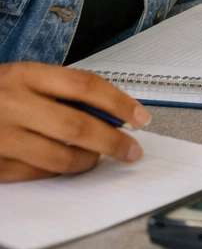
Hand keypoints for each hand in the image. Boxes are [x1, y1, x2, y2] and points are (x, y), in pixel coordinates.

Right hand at [0, 63, 148, 181]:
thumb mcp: (23, 79)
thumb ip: (61, 92)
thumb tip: (111, 114)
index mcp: (24, 75)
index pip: (84, 85)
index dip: (119, 102)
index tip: (141, 117)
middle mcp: (10, 103)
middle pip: (76, 126)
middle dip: (112, 141)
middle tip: (132, 150)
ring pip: (58, 157)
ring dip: (87, 161)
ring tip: (99, 159)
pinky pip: (33, 174)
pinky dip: (56, 172)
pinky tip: (66, 167)